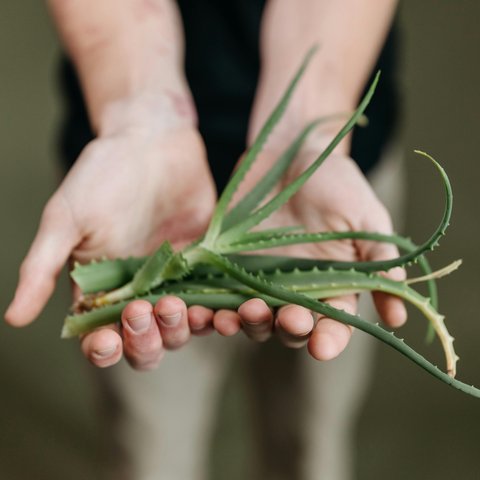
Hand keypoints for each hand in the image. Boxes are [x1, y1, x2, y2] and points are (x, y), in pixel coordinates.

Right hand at [5, 100, 215, 369]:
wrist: (153, 140)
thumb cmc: (102, 175)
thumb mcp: (66, 219)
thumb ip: (43, 268)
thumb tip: (13, 317)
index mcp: (101, 290)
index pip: (101, 337)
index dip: (104, 349)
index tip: (108, 340)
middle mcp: (140, 292)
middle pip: (147, 343)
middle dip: (147, 339)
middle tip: (146, 310)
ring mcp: (176, 281)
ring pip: (183, 327)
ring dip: (183, 329)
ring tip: (183, 308)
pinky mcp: (207, 265)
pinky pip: (216, 298)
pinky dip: (221, 312)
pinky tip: (225, 310)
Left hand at [192, 138, 405, 359]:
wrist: (291, 152)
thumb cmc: (336, 182)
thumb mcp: (365, 218)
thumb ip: (379, 261)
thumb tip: (399, 317)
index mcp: (331, 284)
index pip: (332, 324)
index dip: (329, 339)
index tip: (322, 347)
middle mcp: (294, 289)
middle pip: (289, 327)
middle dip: (287, 328)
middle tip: (287, 318)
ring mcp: (258, 278)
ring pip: (250, 317)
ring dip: (244, 324)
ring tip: (236, 317)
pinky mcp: (228, 264)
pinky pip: (216, 293)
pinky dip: (208, 307)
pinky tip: (200, 309)